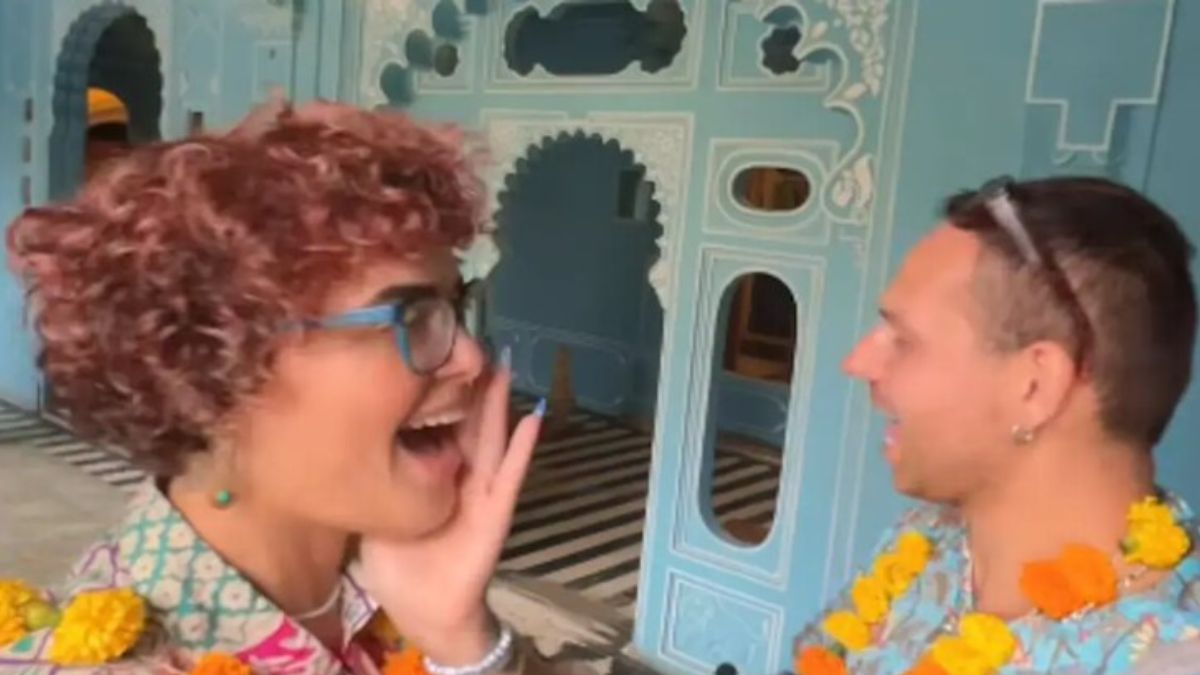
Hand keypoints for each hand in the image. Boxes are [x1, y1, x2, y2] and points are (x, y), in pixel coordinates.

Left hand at [358, 365, 540, 665]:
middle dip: (471, 383)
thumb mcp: (374, 511)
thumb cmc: (399, 565)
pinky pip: (510, 477)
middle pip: (466, 419)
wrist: (425, 610)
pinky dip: (523, 449)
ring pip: (492, 438)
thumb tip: (340, 440)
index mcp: (432, 472)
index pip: (434, 421)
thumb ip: (369, 478)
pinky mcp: (495, 512)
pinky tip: (532, 420)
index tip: (432, 349)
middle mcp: (460, 474)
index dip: (435, 387)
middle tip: (474, 339)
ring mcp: (481, 491)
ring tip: (505, 365)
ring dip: (499, 404)